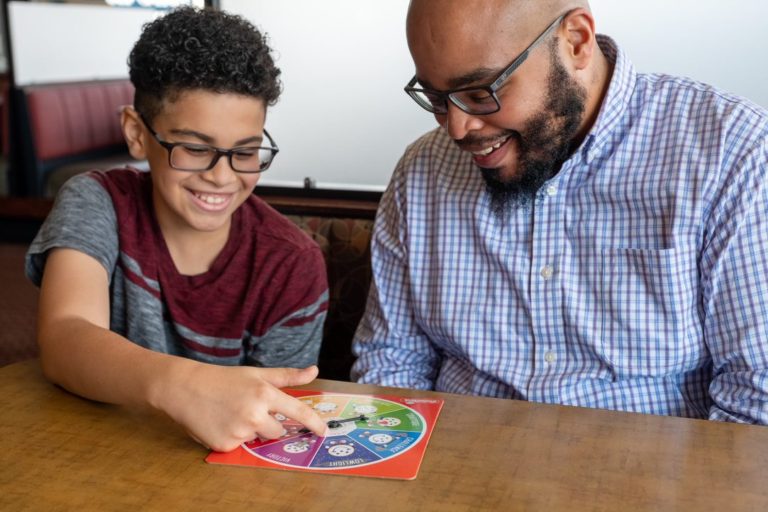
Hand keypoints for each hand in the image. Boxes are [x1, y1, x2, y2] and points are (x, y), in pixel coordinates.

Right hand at [153, 361, 328, 451]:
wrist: (185, 388)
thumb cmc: (224, 379)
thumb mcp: (257, 374)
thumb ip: (287, 376)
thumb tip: (314, 371)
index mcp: (265, 394)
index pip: (298, 412)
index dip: (314, 423)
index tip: (324, 431)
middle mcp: (255, 415)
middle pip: (278, 430)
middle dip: (268, 423)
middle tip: (249, 408)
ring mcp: (240, 432)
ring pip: (258, 439)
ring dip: (251, 431)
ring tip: (232, 413)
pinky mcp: (225, 446)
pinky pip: (240, 447)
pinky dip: (234, 437)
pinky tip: (221, 422)